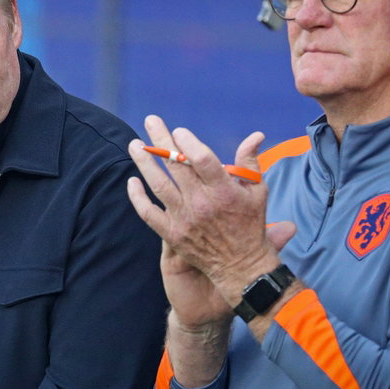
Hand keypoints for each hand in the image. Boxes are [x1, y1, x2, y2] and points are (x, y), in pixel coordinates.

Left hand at [126, 115, 281, 312]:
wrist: (240, 267)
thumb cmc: (250, 225)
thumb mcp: (257, 192)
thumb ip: (250, 162)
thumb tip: (255, 134)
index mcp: (224, 191)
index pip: (202, 160)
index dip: (188, 142)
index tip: (179, 131)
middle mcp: (202, 204)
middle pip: (177, 166)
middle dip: (161, 140)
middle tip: (151, 121)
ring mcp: (184, 219)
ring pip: (158, 185)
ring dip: (144, 163)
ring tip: (133, 144)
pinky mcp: (172, 234)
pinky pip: (148, 213)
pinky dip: (137, 198)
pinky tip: (131, 181)